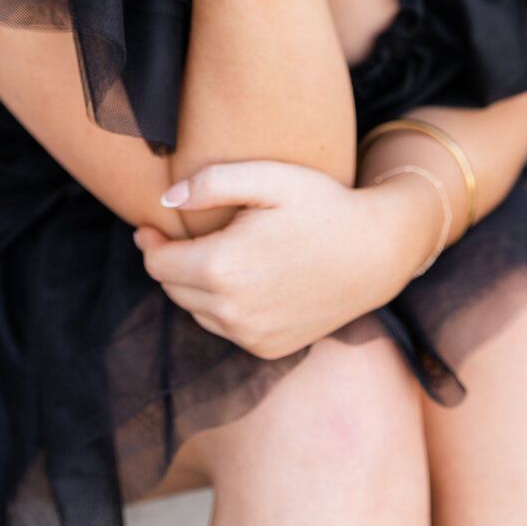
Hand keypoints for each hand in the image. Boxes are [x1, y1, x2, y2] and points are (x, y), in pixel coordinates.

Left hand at [133, 160, 432, 358]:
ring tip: (211, 255)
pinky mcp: (269, 348)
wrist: (376, 253)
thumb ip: (211, 182)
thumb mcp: (269, 177)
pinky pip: (225, 329)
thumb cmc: (322, 206)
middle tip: (178, 237)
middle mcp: (232, 312)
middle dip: (170, 262)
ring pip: (196, 311)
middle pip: (173, 289)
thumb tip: (166, 200)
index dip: (150, 243)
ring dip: (194, 286)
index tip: (150, 226)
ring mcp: (251, 336)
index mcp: (222, 268)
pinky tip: (241, 280)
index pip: (158, 264)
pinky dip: (222, 307)